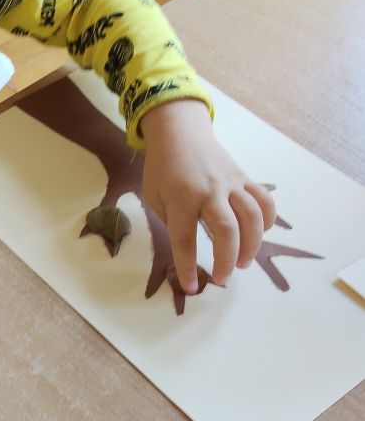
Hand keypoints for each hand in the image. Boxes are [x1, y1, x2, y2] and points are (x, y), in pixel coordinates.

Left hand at [140, 99, 275, 293]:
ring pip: (252, 217)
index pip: (185, 239)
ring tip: (242, 263)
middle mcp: (209, 191)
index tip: (191, 288)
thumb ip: (171, 222)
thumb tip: (189, 251)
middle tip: (222, 279)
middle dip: (226, 260)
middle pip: (226, 230)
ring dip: (251, 246)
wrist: (180, 131)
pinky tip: (258, 236)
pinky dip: (267, 222)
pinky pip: (264, 201)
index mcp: (180, 198)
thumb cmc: (162, 168)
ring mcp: (231, 183)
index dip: (188, 267)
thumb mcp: (153, 196)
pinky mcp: (244, 178)